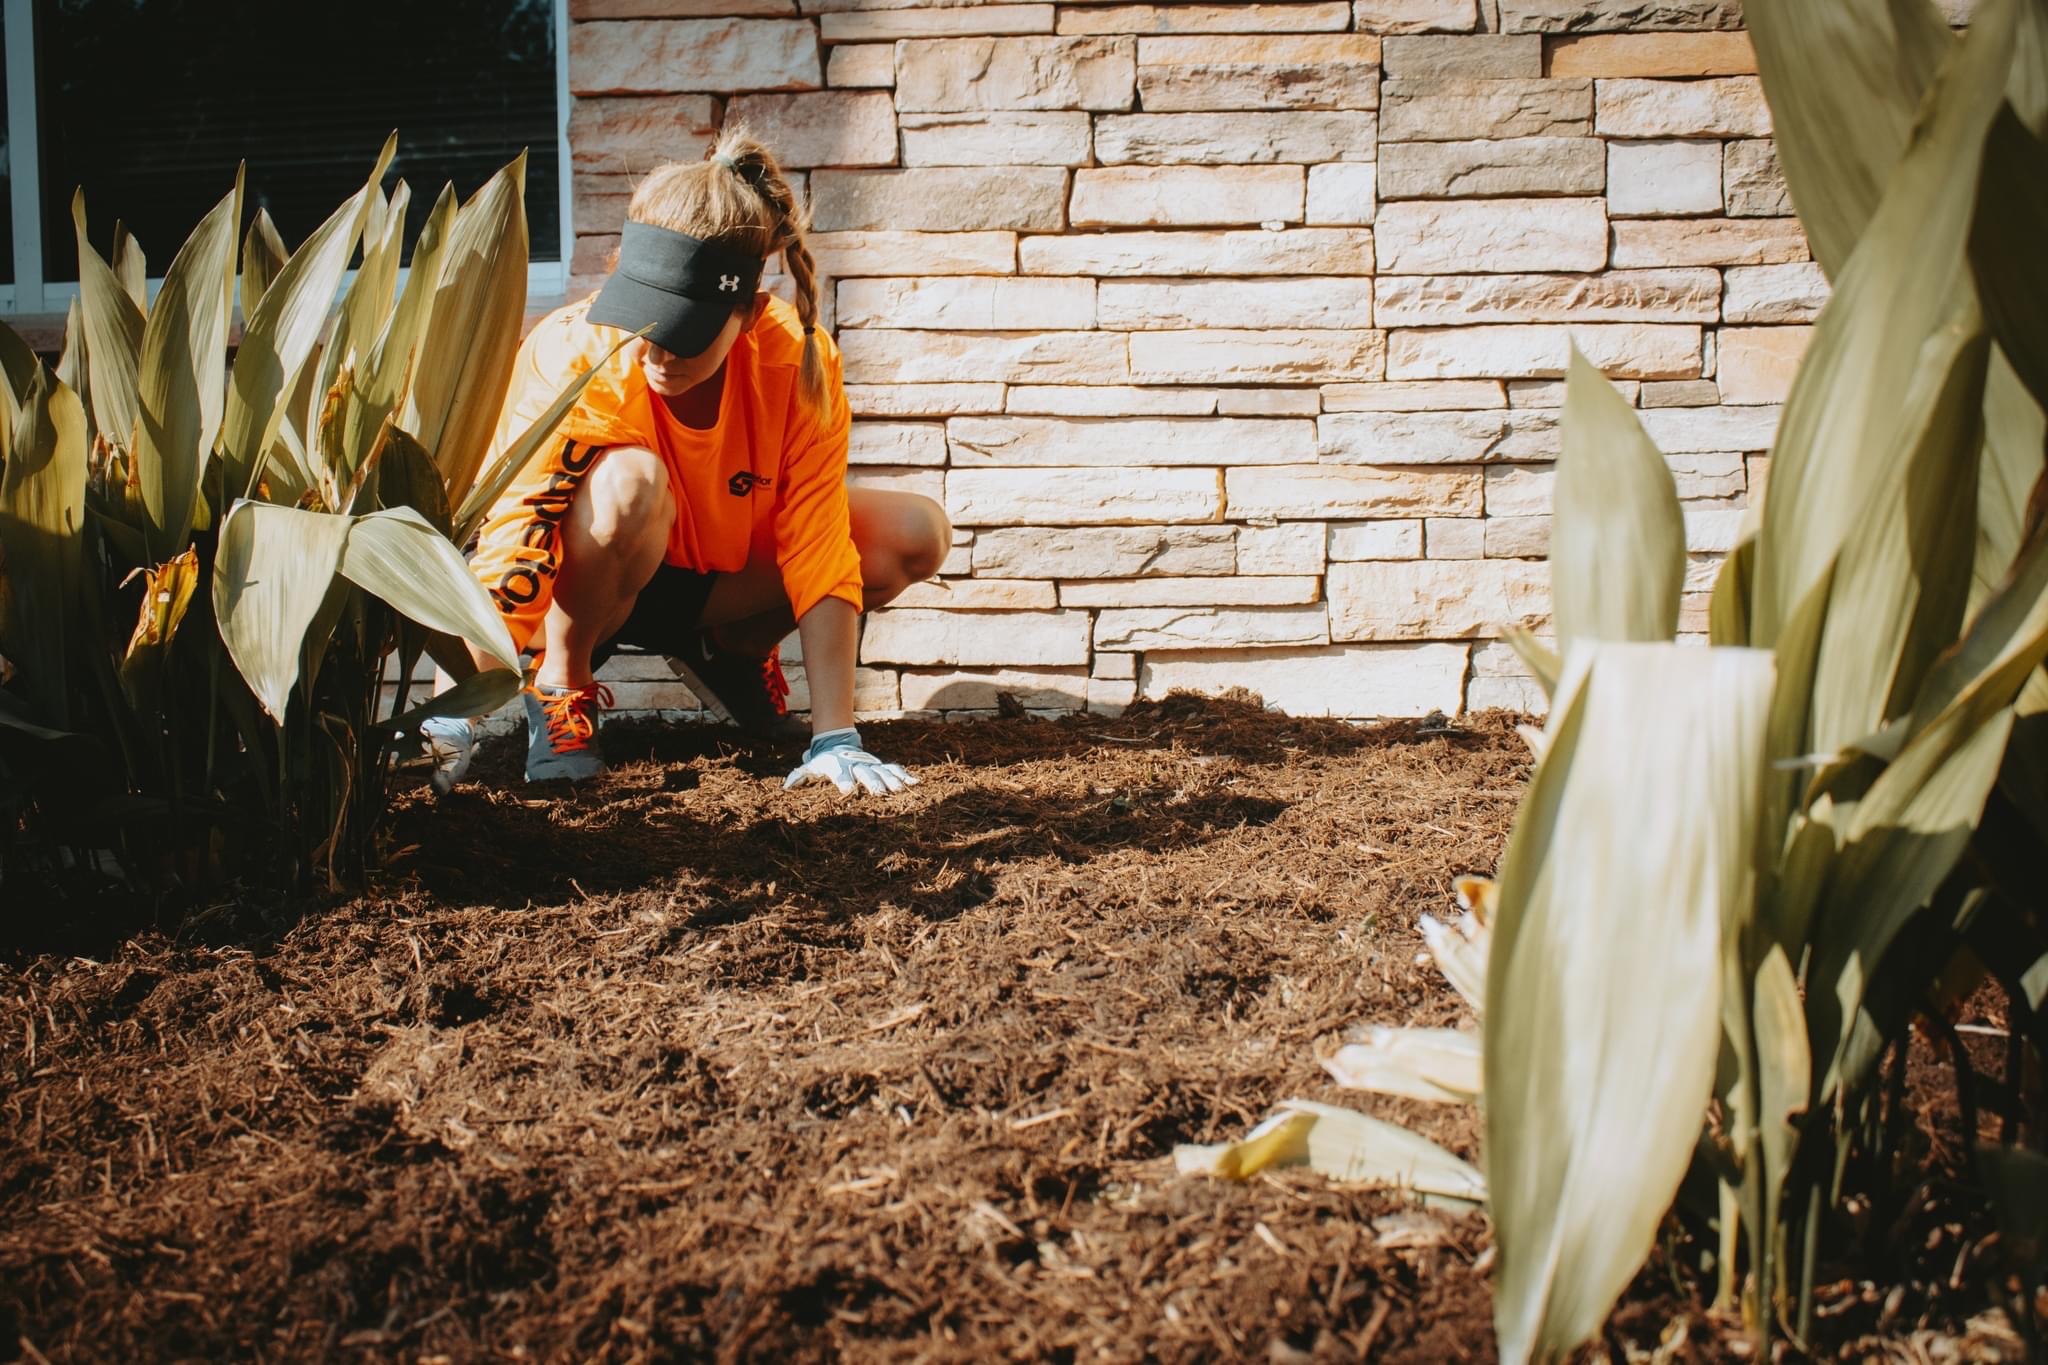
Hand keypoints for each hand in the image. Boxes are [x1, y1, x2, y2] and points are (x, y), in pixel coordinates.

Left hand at [783, 727, 917, 796]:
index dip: (844, 781)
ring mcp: (870, 765)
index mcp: (840, 766)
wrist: (838, 743)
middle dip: (873, 783)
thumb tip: (784, 786)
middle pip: (866, 774)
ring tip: (899, 790)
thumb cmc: (823, 760)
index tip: (847, 790)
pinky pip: (893, 770)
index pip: (841, 774)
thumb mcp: (811, 766)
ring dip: (891, 781)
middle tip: (879, 793)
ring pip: (882, 772)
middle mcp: (857, 765)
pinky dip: (904, 776)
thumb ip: (799, 775)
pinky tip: (914, 783)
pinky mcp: (879, 766)